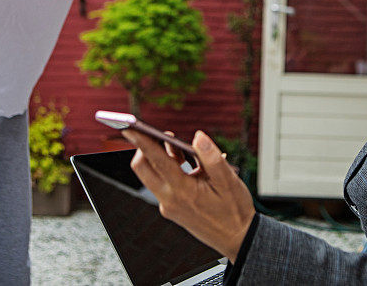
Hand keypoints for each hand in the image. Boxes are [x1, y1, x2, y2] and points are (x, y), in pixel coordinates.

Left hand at [124, 129, 255, 261]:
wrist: (236, 239)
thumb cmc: (234, 210)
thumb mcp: (229, 181)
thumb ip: (212, 157)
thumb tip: (198, 136)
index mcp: (183, 191)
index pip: (156, 161)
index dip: (142, 142)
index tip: (130, 128)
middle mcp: (170, 200)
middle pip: (142, 168)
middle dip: (144, 148)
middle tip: (158, 134)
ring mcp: (168, 206)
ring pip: (151, 176)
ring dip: (159, 158)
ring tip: (180, 149)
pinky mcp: (171, 209)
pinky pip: (162, 184)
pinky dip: (168, 170)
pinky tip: (187, 164)